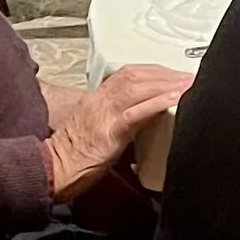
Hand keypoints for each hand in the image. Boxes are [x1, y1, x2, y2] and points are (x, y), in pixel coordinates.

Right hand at [45, 63, 193, 202]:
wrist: (54, 169)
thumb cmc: (73, 156)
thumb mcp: (96, 128)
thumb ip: (117, 119)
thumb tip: (143, 119)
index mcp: (96, 99)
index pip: (126, 74)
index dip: (151, 71)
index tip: (170, 73)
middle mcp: (99, 101)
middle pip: (134, 76)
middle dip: (163, 73)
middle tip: (185, 76)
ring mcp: (104, 114)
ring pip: (137, 88)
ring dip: (166, 84)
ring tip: (186, 84)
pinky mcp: (110, 131)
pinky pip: (136, 112)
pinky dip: (157, 102)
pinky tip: (174, 98)